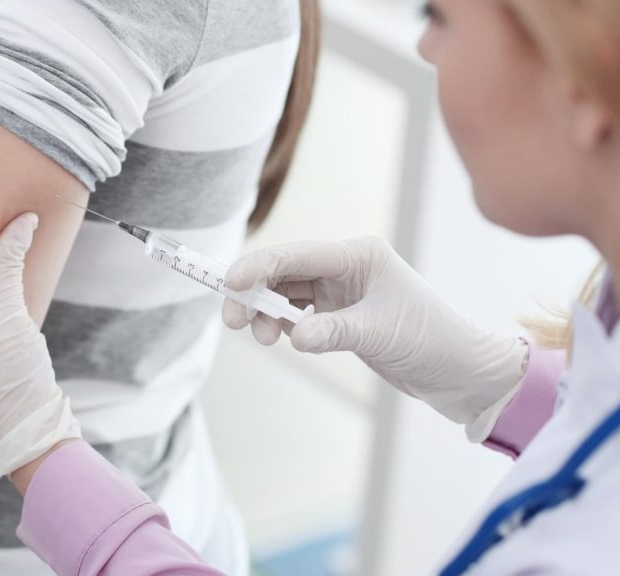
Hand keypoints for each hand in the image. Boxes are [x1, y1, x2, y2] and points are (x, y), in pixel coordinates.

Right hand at [223, 236, 528, 440]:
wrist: (459, 371)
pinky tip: (282, 339)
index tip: (229, 284)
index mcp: (358, 255)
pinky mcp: (338, 315)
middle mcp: (345, 267)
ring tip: (262, 338)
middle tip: (234, 320)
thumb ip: (334, 332)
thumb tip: (293, 336)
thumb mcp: (380, 333)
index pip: (296, 254)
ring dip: (266, 313)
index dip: (258, 266)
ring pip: (285, 294)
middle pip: (283, 272)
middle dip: (254, 293)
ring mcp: (340, 291)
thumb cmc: (431, 340)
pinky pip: (297, 314)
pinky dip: (283, 325)